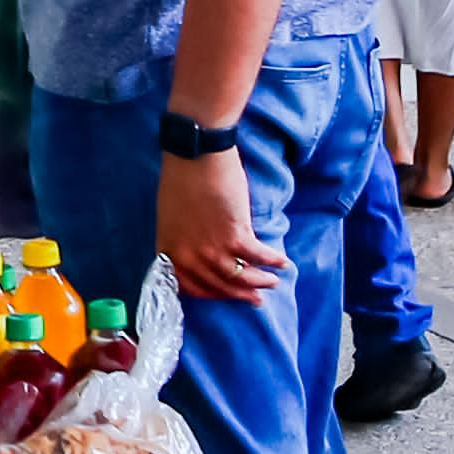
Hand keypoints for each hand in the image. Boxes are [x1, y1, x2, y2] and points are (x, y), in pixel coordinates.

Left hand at [157, 144, 282, 302]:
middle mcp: (190, 258)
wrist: (195, 155)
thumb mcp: (173, 218)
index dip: (214, 294)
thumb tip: (202, 256)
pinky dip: (273, 261)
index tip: (228, 294)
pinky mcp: (235, 236)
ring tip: (273, 282)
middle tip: (257, 298)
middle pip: (220, 286)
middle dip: (241, 294)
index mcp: (170, 253)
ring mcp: (212, 250)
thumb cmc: (182, 179)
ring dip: (260, 282)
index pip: (192, 288)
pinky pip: (258, 256)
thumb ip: (184, 242)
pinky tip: (283, 262)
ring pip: (240, 277)